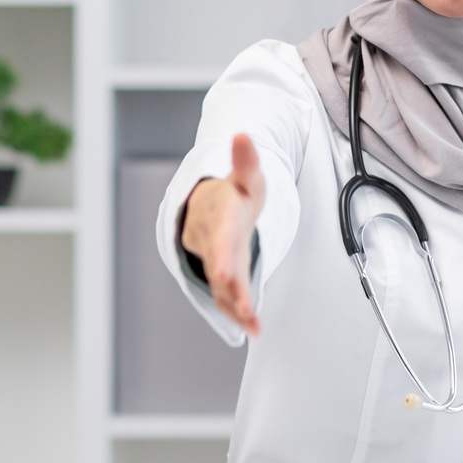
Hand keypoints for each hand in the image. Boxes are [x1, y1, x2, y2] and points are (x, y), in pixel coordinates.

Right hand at [179, 133, 266, 335]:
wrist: (209, 208)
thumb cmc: (233, 194)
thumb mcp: (245, 175)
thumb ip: (245, 159)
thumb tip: (242, 134)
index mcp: (220, 216)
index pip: (220, 236)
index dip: (221, 255)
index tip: (226, 273)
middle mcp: (212, 242)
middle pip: (219, 267)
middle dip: (229, 288)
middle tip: (242, 307)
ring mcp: (214, 261)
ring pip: (221, 286)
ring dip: (236, 307)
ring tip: (253, 324)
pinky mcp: (221, 276)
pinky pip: (226, 296)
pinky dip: (237, 312)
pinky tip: (253, 328)